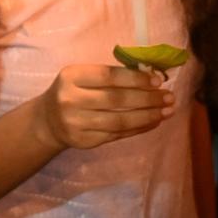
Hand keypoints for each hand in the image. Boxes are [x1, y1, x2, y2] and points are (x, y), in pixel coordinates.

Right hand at [37, 65, 172, 150]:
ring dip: (148, 116)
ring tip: (167, 111)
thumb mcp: (82, 77)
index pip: (108, 76)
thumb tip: (150, 77)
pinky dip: (139, 128)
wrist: (48, 121)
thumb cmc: (72, 92)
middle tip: (169, 97)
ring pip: (120, 121)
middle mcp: (71, 100)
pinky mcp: (84, 141)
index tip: (158, 81)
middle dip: (147, 98)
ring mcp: (76, 123)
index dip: (135, 79)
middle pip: (116, 100)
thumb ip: (110, 76)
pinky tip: (153, 122)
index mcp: (71, 77)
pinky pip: (118, 134)